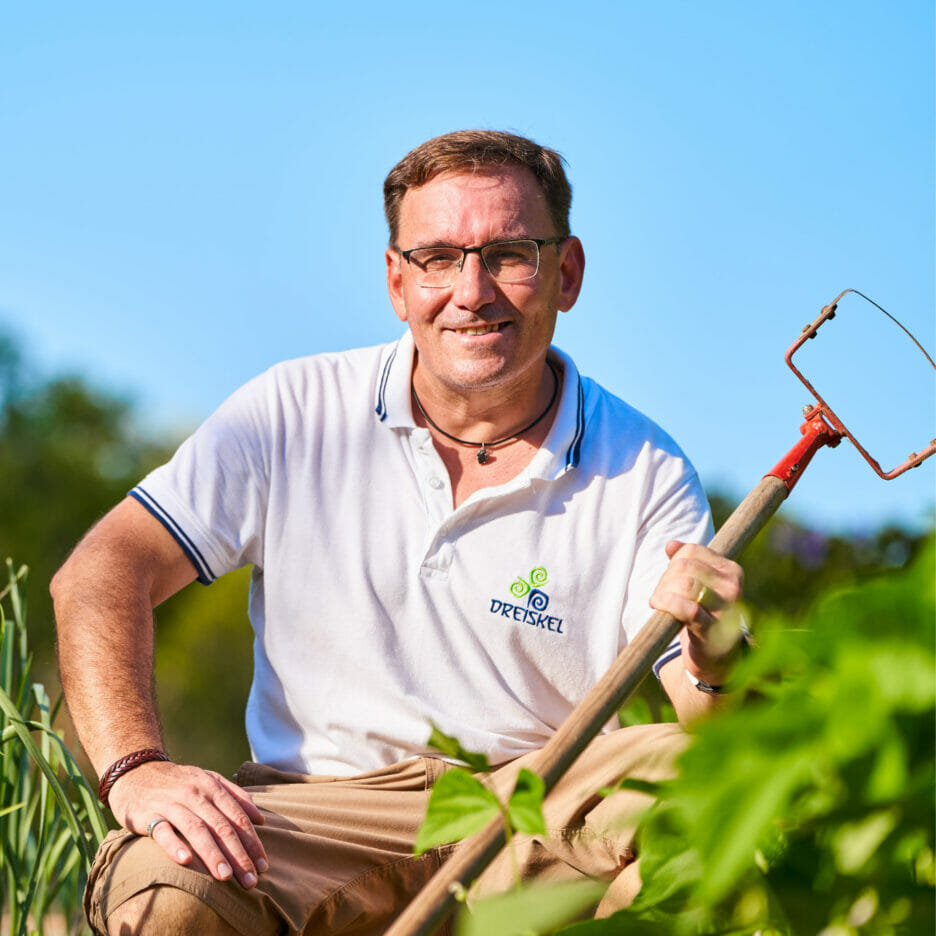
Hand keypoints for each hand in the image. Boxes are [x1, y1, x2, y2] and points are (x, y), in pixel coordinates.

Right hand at [107, 760, 268, 888]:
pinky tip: (186, 861)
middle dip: (238, 854)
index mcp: (212, 786)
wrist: (136, 771)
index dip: (252, 842)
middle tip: (250, 880)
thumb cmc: (179, 782)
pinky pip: (162, 831)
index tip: (263, 865)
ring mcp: (171, 803)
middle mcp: (195, 793)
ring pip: (196, 829)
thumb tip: (261, 820)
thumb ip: (236, 797)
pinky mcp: (148, 814)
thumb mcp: (209, 780)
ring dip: (212, 854)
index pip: (238, 817)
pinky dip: (174, 845)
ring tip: (225, 877)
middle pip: (221, 826)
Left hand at [650, 541, 744, 684]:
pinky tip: (657, 605)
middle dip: (665, 578)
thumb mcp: (699, 584)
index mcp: (731, 570)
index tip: (669, 578)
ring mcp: (726, 609)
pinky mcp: (713, 630)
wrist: (717, 657)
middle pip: (684, 566)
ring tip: (659, 602)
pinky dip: (667, 604)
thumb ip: (686, 561)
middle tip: (661, 593)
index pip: (691, 551)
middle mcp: (733, 587)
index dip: (672, 562)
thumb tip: (671, 544)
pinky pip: (687, 609)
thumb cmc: (705, 614)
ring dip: (663, 591)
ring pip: (685, 584)